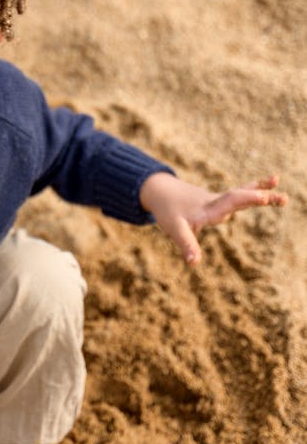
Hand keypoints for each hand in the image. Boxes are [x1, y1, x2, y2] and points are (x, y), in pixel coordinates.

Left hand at [139, 172, 287, 265]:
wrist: (159, 191)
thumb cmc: (167, 210)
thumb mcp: (175, 229)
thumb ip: (187, 245)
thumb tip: (194, 263)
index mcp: (208, 209)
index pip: (230, 202)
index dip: (246, 199)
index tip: (263, 197)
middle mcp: (216, 202)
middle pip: (241, 197)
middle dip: (260, 197)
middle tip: (284, 197)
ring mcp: (218, 200)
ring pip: (242, 193)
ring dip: (261, 190)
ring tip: (278, 180)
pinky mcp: (218, 201)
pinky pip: (240, 195)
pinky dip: (253, 191)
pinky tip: (266, 190)